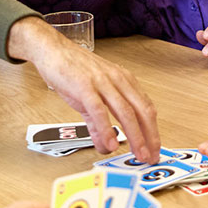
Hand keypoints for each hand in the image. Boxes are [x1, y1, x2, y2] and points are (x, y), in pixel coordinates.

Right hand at [12, 18, 161, 163]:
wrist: (52, 50)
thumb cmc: (73, 70)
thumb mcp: (91, 97)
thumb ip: (97, 124)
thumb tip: (104, 144)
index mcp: (124, 81)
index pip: (146, 108)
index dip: (153, 130)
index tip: (154, 149)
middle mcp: (118, 80)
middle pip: (142, 111)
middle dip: (149, 137)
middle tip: (150, 157)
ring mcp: (103, 83)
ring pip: (126, 112)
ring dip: (135, 136)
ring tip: (138, 154)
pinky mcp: (85, 87)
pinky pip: (99, 111)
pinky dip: (106, 129)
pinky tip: (111, 143)